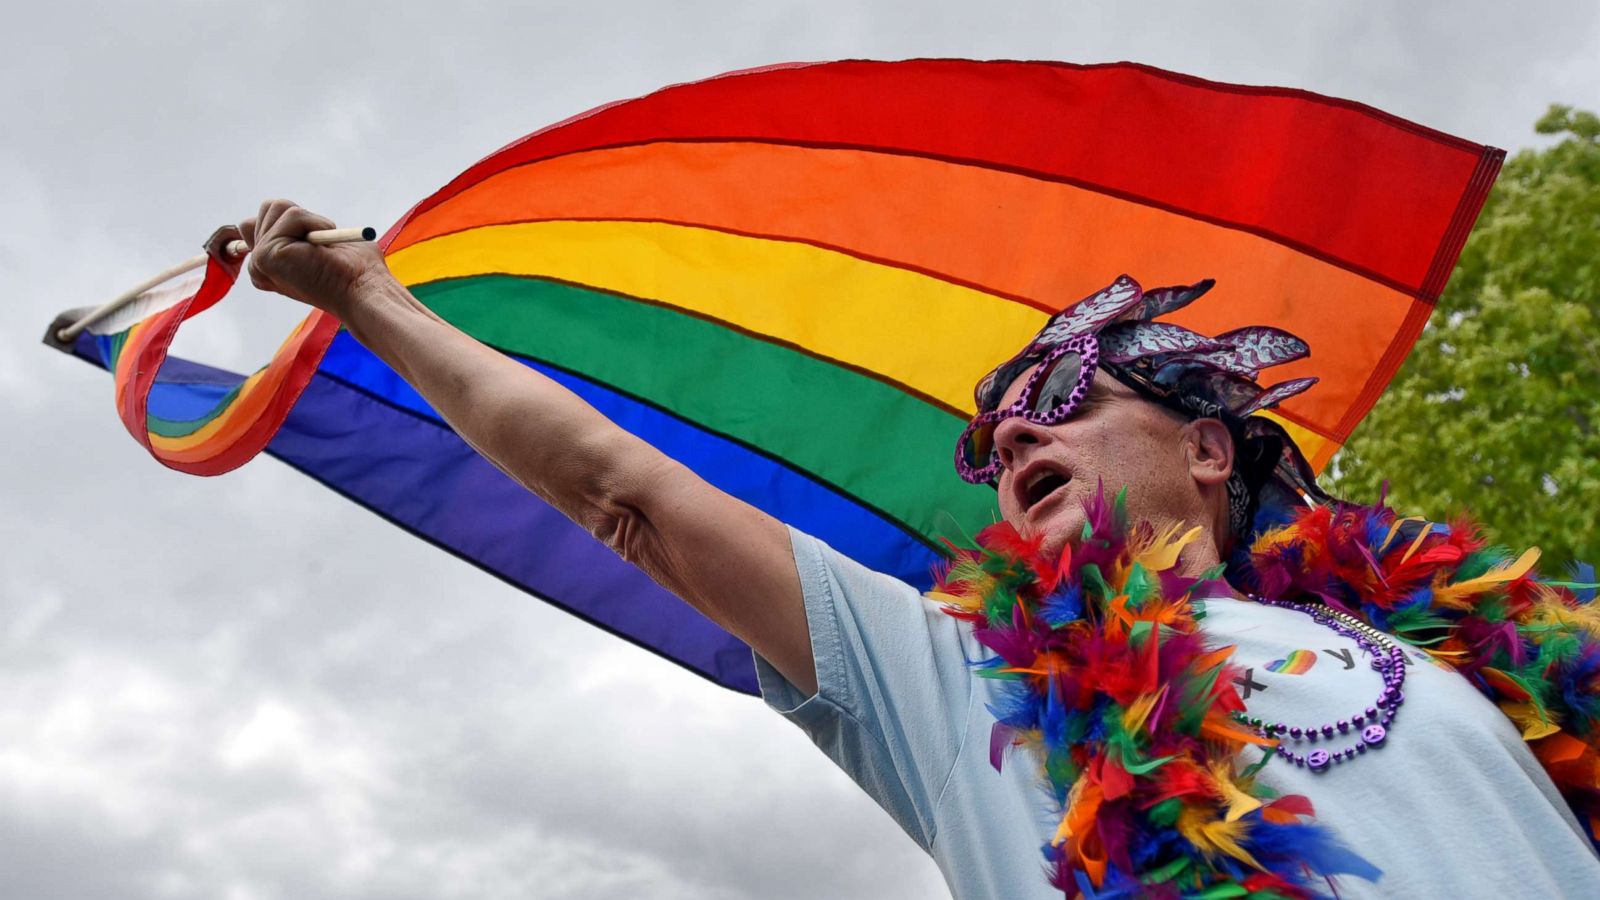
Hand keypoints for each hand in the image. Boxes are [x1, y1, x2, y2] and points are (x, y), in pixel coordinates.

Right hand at [237, 199, 388, 316]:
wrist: (363, 291)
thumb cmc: (354, 269)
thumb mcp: (321, 241)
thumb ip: (291, 228)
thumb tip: (272, 210)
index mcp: (270, 266)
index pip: (255, 223)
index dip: (287, 220)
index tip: (312, 240)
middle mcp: (259, 267)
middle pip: (267, 209)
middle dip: (300, 217)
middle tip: (319, 245)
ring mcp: (259, 261)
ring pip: (276, 207)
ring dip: (309, 219)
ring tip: (321, 247)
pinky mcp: (266, 256)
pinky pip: (290, 215)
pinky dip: (314, 222)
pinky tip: (323, 249)